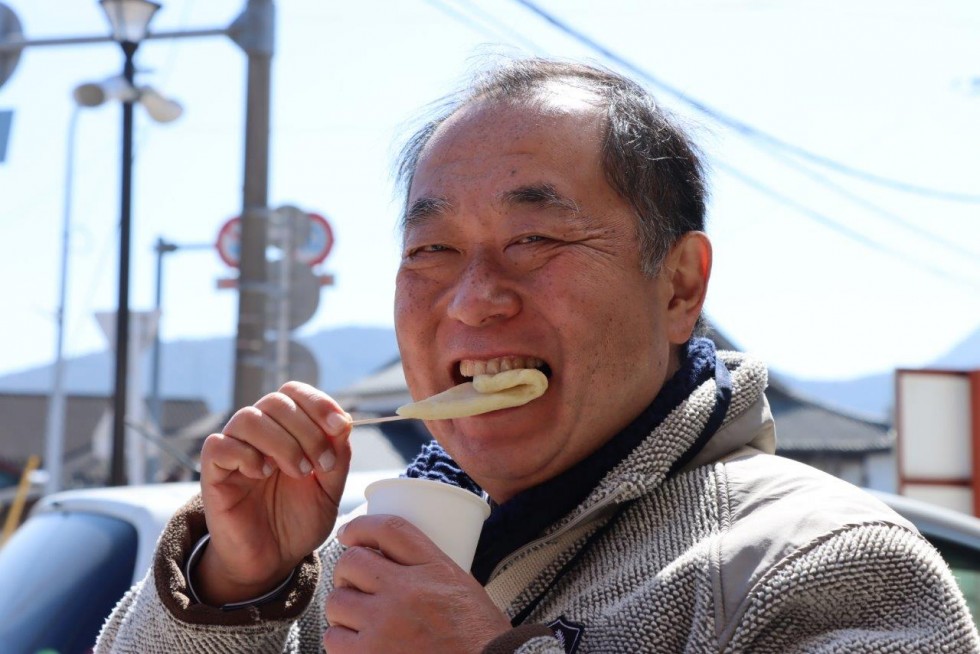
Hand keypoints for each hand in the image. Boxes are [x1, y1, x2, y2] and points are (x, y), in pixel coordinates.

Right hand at [194, 381, 352, 604]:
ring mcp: (234, 450)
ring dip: (281, 442)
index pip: (294, 393)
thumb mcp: (329, 490)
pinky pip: (219, 445)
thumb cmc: (298, 521)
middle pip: (275, 402)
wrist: (272, 561)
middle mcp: (259, 434)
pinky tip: (262, 473)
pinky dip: (245, 454)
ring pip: (248, 418)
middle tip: (320, 465)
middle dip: (306, 429)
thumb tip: (343, 422)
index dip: (317, 402)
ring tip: (298, 472)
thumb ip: (338, 457)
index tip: (338, 426)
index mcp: (287, 430)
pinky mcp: (213, 473)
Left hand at [323, 514, 511, 652]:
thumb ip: (428, 569)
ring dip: (342, 607)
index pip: (389, 529)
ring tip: (355, 617)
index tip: (348, 533)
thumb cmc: (479, 635)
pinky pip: (334, 638)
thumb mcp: (464, 586)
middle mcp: (406, 591)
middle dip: (346, 571)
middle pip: (351, 562)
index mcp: (434, 569)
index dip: (361, 525)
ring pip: (337, 601)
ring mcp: (385, 625)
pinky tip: (356, 643)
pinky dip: (341, 639)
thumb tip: (391, 561)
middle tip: (353, 583)